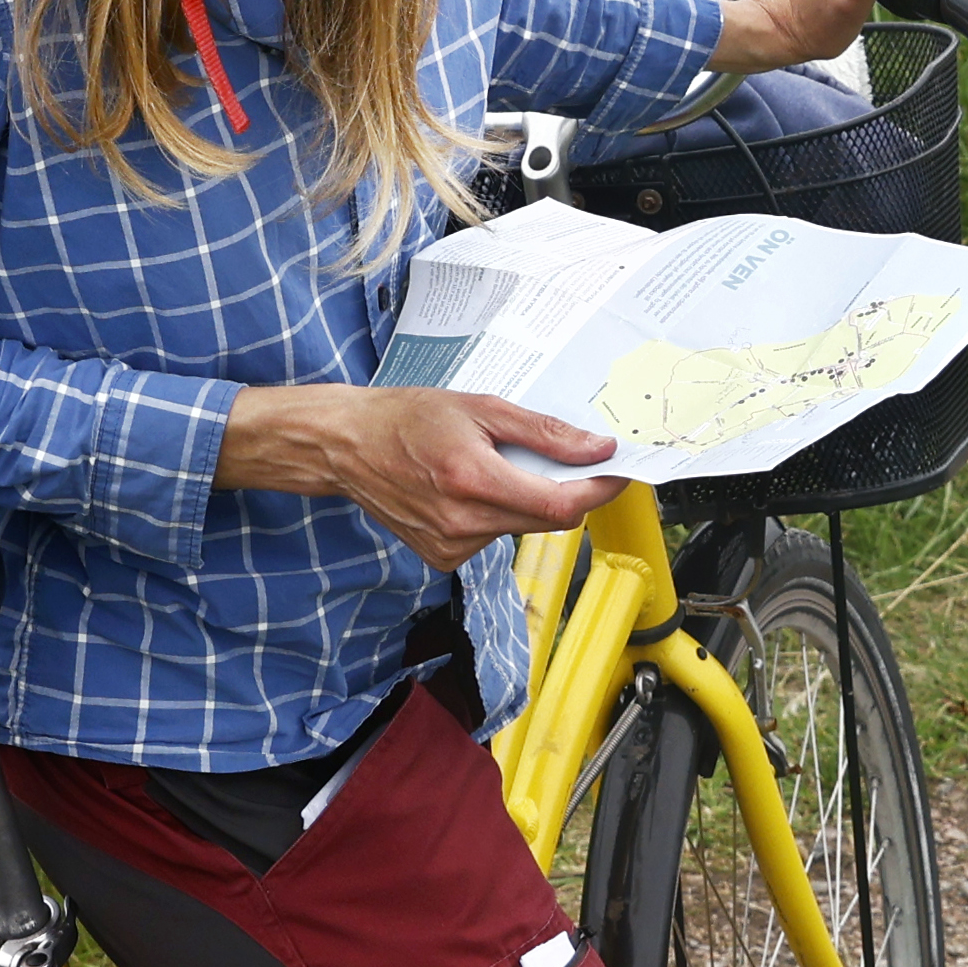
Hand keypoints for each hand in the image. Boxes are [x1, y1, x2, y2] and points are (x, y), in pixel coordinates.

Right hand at [222, 380, 619, 566]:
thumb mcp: (481, 408)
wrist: (349, 446)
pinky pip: (494, 537)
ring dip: (526, 500)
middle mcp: (462, 522)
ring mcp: (451, 546)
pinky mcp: (443, 558)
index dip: (599, 490)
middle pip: (548, 520)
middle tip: (562, 458)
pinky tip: (468, 489)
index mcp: (472, 480)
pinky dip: (498, 513)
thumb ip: (543, 433)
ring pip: (521, 529)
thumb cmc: (407, 419)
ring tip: (493, 466)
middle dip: (566, 490)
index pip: (560, 504)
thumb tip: (596, 449)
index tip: (619, 471)